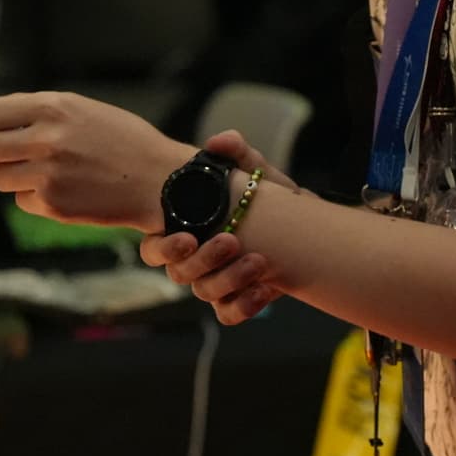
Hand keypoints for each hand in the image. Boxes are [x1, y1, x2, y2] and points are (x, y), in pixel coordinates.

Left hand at [0, 91, 194, 232]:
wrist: (160, 181)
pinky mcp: (53, 205)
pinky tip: (65, 189)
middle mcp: (47, 138)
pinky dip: (36, 198)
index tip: (8, 129)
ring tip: (46, 171)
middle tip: (22, 154)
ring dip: (14, 177)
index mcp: (53, 107)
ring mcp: (48, 174)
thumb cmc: (121, 140)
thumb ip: (27, 106)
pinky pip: (22, 201)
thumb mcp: (79, 108)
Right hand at [137, 130, 299, 323]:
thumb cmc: (263, 197)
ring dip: (230, 280)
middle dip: (204, 260)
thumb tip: (219, 141)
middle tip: (231, 242)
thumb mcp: (253, 171)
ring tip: (259, 262)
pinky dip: (245, 306)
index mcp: (184, 230)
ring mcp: (214, 282)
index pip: (154, 249)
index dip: (163, 248)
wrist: (301, 227)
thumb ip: (237, 153)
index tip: (187, 237)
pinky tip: (267, 289)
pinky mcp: (237, 300)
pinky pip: (229, 313)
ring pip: (205, 293)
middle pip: (180, 273)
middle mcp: (193, 260)